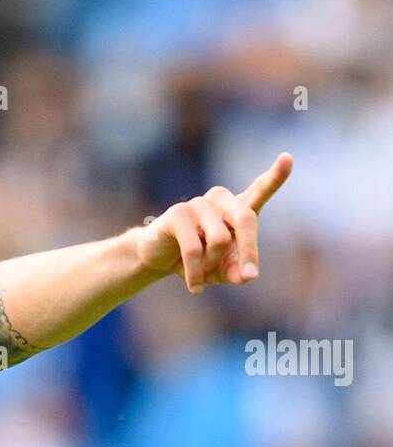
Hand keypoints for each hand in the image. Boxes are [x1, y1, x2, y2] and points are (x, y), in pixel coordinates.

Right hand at [136, 152, 292, 292]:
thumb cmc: (197, 260)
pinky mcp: (177, 214)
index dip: (275, 176)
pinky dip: (196, 273)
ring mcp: (198, 204)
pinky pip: (193, 249)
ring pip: (220, 239)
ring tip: (204, 278)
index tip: (287, 159)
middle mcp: (220, 200)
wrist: (158, 258)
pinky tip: (195, 287)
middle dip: (250, 251)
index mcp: (236, 209)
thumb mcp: (222, 270)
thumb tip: (247, 276)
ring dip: (213, 266)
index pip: (260, 189)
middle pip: (246, 219)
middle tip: (248, 277)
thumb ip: (237, 271)